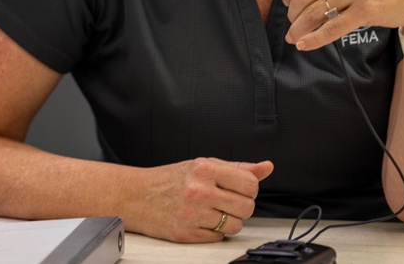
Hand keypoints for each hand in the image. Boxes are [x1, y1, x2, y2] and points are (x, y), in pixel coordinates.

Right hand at [127, 158, 273, 241]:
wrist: (137, 196)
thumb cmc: (171, 179)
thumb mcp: (203, 165)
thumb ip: (237, 168)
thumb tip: (266, 167)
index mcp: (206, 169)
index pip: (250, 184)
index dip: (250, 189)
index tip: (240, 189)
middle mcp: (200, 191)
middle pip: (246, 207)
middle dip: (241, 206)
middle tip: (226, 201)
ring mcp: (193, 214)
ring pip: (235, 225)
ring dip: (229, 221)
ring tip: (213, 211)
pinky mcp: (187, 234)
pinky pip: (218, 238)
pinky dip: (214, 231)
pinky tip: (201, 220)